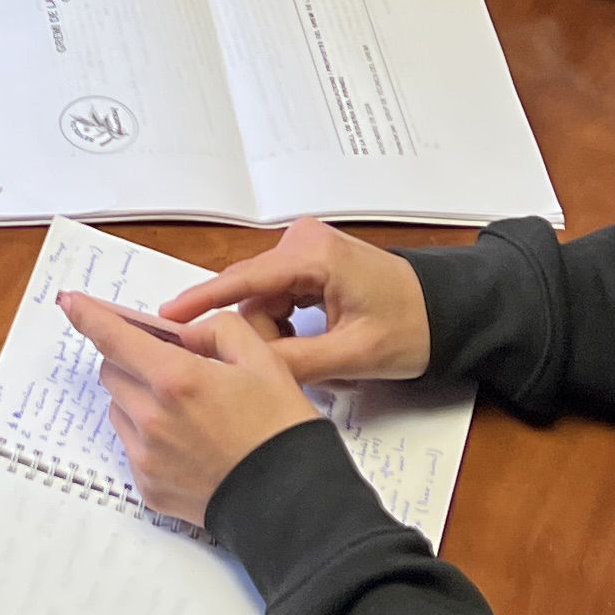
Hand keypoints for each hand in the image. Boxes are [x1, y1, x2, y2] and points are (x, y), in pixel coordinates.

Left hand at [59, 289, 326, 527]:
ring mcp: (145, 456)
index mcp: (175, 379)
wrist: (291, 501)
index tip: (70, 302)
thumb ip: (216, 329)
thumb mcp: (261, 359)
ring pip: (118, 408)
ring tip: (186, 412)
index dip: (87, 315)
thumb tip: (184, 334)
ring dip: (137, 398)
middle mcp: (151, 417)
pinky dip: (148, 436)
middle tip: (169, 367)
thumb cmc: (280, 427)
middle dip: (131, 360)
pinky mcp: (147, 486)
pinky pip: (131, 446)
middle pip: (112, 371)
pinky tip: (188, 444)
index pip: (113, 337)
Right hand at [157, 218, 433, 387]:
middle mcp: (301, 242)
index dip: (203, 302)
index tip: (166, 319)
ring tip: (312, 357)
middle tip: (288, 367)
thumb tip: (245, 373)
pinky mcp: (308, 262)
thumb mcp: (355, 353)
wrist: (448, 310)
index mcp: (312, 255)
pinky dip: (283, 324)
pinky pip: (276, 297)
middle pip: (251, 295)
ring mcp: (304, 250)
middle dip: (259, 334)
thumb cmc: (412, 326)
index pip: (244, 279)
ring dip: (274, 333)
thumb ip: (296, 362)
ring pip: (261, 300)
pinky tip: (309, 344)